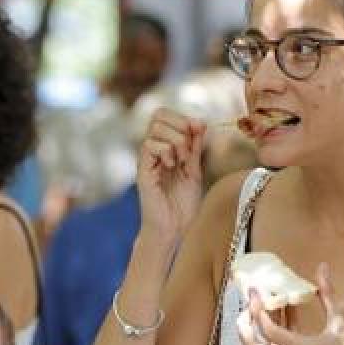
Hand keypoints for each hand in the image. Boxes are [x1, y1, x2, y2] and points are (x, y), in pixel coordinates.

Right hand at [136, 108, 205, 239]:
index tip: (199, 129)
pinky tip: (171, 167)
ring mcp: (146, 159)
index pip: (167, 115)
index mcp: (165, 148)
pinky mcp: (142, 170)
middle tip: (189, 146)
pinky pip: (149, 145)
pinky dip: (166, 151)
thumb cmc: (182, 206)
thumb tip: (200, 123)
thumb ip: (195, 148)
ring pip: (155, 127)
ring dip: (175, 140)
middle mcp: (153, 150)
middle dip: (180, 124)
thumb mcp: (195, 171)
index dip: (184, 117)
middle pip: (158, 115)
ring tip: (182, 160)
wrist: (173, 229)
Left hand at [236, 262, 343, 344]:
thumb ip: (331, 292)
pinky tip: (293, 317)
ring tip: (272, 305)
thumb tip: (321, 267)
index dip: (258, 308)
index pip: (268, 331)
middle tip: (246, 307)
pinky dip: (280, 339)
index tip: (256, 290)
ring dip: (264, 332)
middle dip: (245, 329)